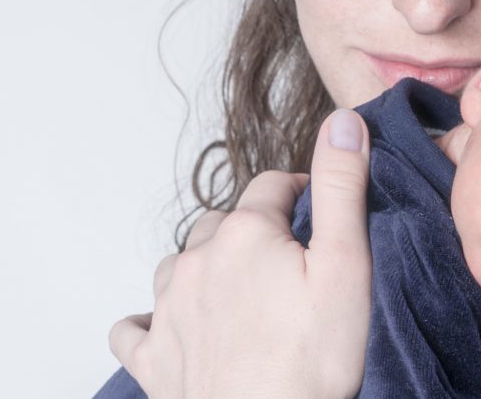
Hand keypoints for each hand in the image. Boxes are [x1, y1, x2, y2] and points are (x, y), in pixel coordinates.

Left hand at [110, 109, 372, 398]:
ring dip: (206, 265)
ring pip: (180, 263)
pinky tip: (170, 327)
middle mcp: (197, 261)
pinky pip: (134, 327)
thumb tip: (342, 120)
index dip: (301, 192)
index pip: (273, 185)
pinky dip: (150, 320)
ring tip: (239, 290)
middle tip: (289, 262)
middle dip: (255, 229)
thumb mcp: (346, 265)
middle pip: (225, 221)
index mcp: (245, 233)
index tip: (322, 214)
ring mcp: (168, 309)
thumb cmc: (312, 360)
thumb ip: (341, 186)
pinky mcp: (152, 357)